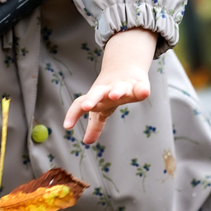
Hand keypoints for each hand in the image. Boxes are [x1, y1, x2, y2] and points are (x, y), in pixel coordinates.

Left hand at [64, 28, 156, 144]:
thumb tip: (86, 141)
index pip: (80, 104)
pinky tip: (144, 93)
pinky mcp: (138, 84)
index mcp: (95, 97)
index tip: (67, 126)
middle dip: (91, 99)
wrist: (125, 68)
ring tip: (114, 95)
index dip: (73, 114)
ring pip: (118, 87)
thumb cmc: (109, 93)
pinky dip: (141, 90)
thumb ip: (94, 125)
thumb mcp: (101, 110)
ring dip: (116, 91)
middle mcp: (106, 90)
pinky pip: (140, 87)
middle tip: (87, 106)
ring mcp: (122, 86)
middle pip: (96, 93)